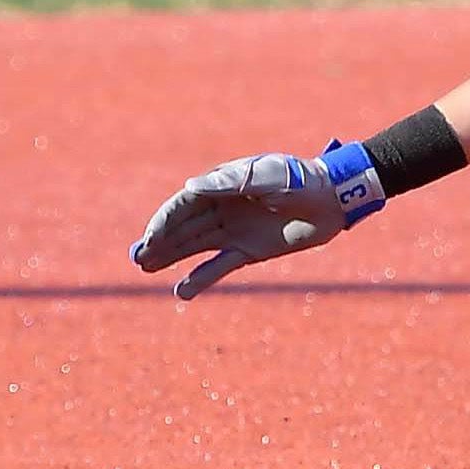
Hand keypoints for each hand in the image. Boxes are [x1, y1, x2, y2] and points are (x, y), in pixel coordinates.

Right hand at [131, 144, 381, 298]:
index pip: (184, 204)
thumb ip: (230, 182)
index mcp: (224, 185)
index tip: (150, 237)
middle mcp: (223, 208)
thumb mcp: (266, 176)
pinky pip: (219, 265)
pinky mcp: (249, 250)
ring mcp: (235, 230)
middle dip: (159, 240)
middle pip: (184, 226)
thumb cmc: (300, 180)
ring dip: (171, 257)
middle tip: (136, 258)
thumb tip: (190, 187)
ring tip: (145, 268)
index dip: (164, 220)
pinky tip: (181, 291)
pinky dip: (201, 278)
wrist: (332, 200)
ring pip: (195, 245)